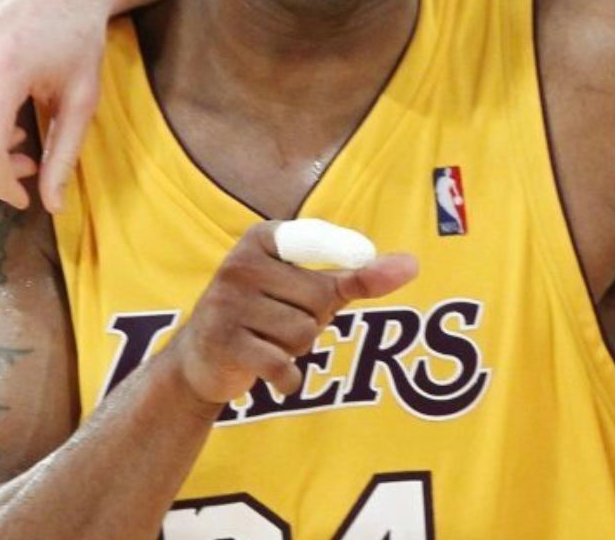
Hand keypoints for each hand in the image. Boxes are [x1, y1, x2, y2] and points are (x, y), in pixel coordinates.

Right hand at [166, 223, 418, 404]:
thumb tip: (413, 265)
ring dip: (297, 349)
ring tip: (269, 342)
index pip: (326, 248)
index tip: (332, 294)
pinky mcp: (222, 343)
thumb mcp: (311, 288)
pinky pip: (283, 364)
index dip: (339, 277)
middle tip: (283, 324)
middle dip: (314, 320)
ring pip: (304, 332)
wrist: (200, 361)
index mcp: (265, 237)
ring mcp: (227, 303)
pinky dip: (287, 378)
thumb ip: (360, 276)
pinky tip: (270, 373)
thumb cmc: (269, 313)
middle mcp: (240, 263)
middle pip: (320, 297)